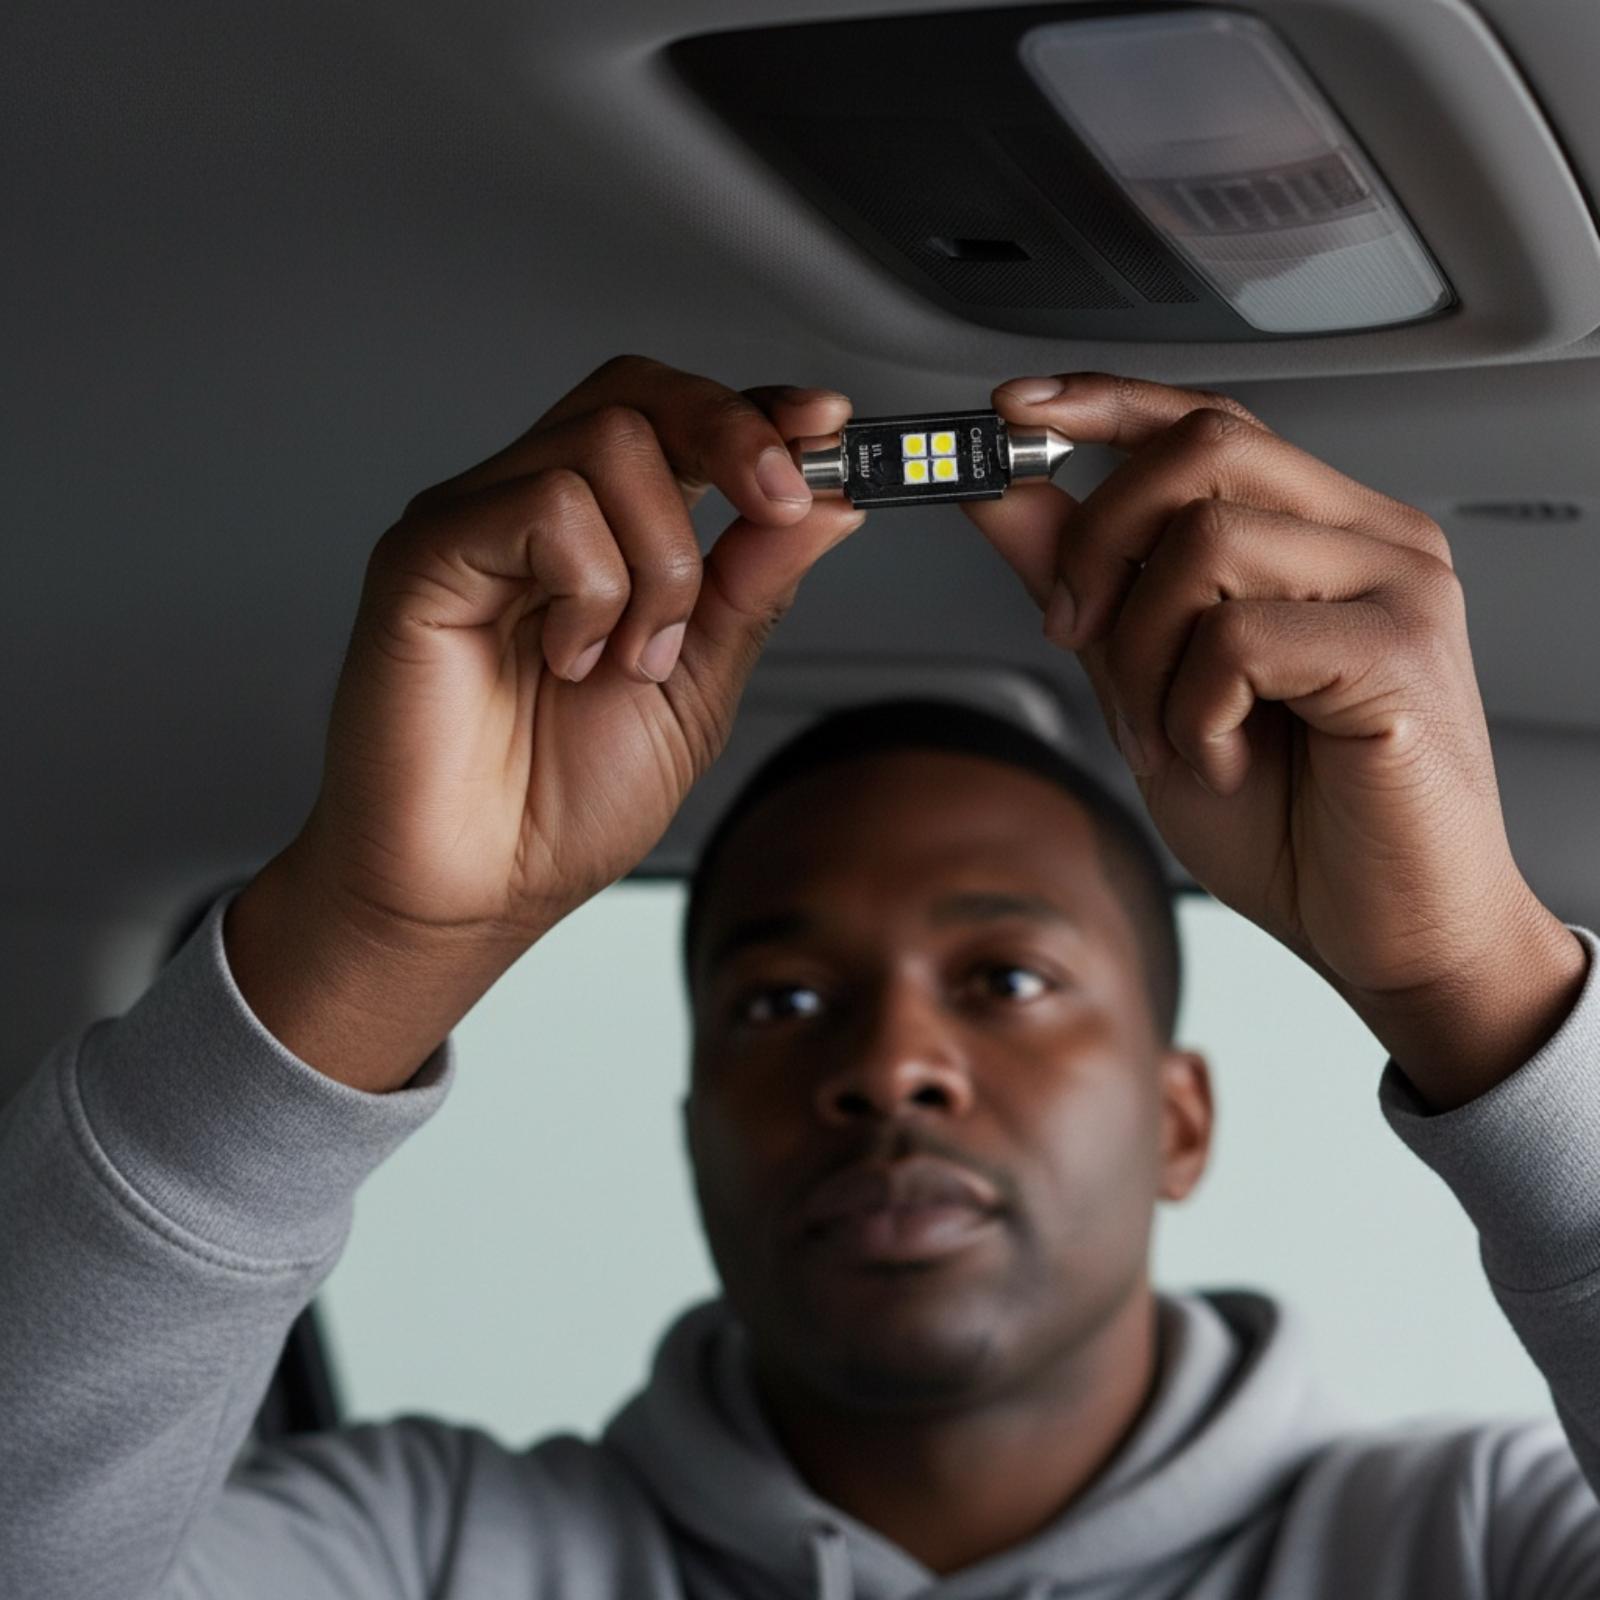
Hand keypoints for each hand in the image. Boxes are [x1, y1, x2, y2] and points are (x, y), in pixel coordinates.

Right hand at [296, 355, 863, 945]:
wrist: (476, 890)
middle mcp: (535, 512)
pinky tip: (571, 658)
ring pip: (607, 442)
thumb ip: (752, 589)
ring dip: (661, 562)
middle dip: (733, 437)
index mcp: (604, 535)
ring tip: (633, 658)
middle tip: (776, 509)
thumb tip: (828, 503)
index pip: (676, 419)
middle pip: (638, 392)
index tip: (828, 425)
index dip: (757, 410)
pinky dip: (592, 588)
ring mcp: (477, 525)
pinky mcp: (426, 554)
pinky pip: (544, 507)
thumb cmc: (561, 802)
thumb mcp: (699, 687)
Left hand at [966, 372, 1584, 1102]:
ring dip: (1143, 654)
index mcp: (1318, 533)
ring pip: (1207, 540)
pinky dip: (1193, 710)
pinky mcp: (1401, 651)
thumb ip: (1088, 590)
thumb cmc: (1294, 822)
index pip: (1206, 420)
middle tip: (1072, 631)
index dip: (1102, 404)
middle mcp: (1369, 538)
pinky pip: (1239, 636)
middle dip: (1097, 540)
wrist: (1388, 933)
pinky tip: (1222, 759)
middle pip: (1201, 450)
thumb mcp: (1149, 691)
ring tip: (1168, 735)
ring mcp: (1397, 585)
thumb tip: (1003, 500)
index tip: (1010, 412)